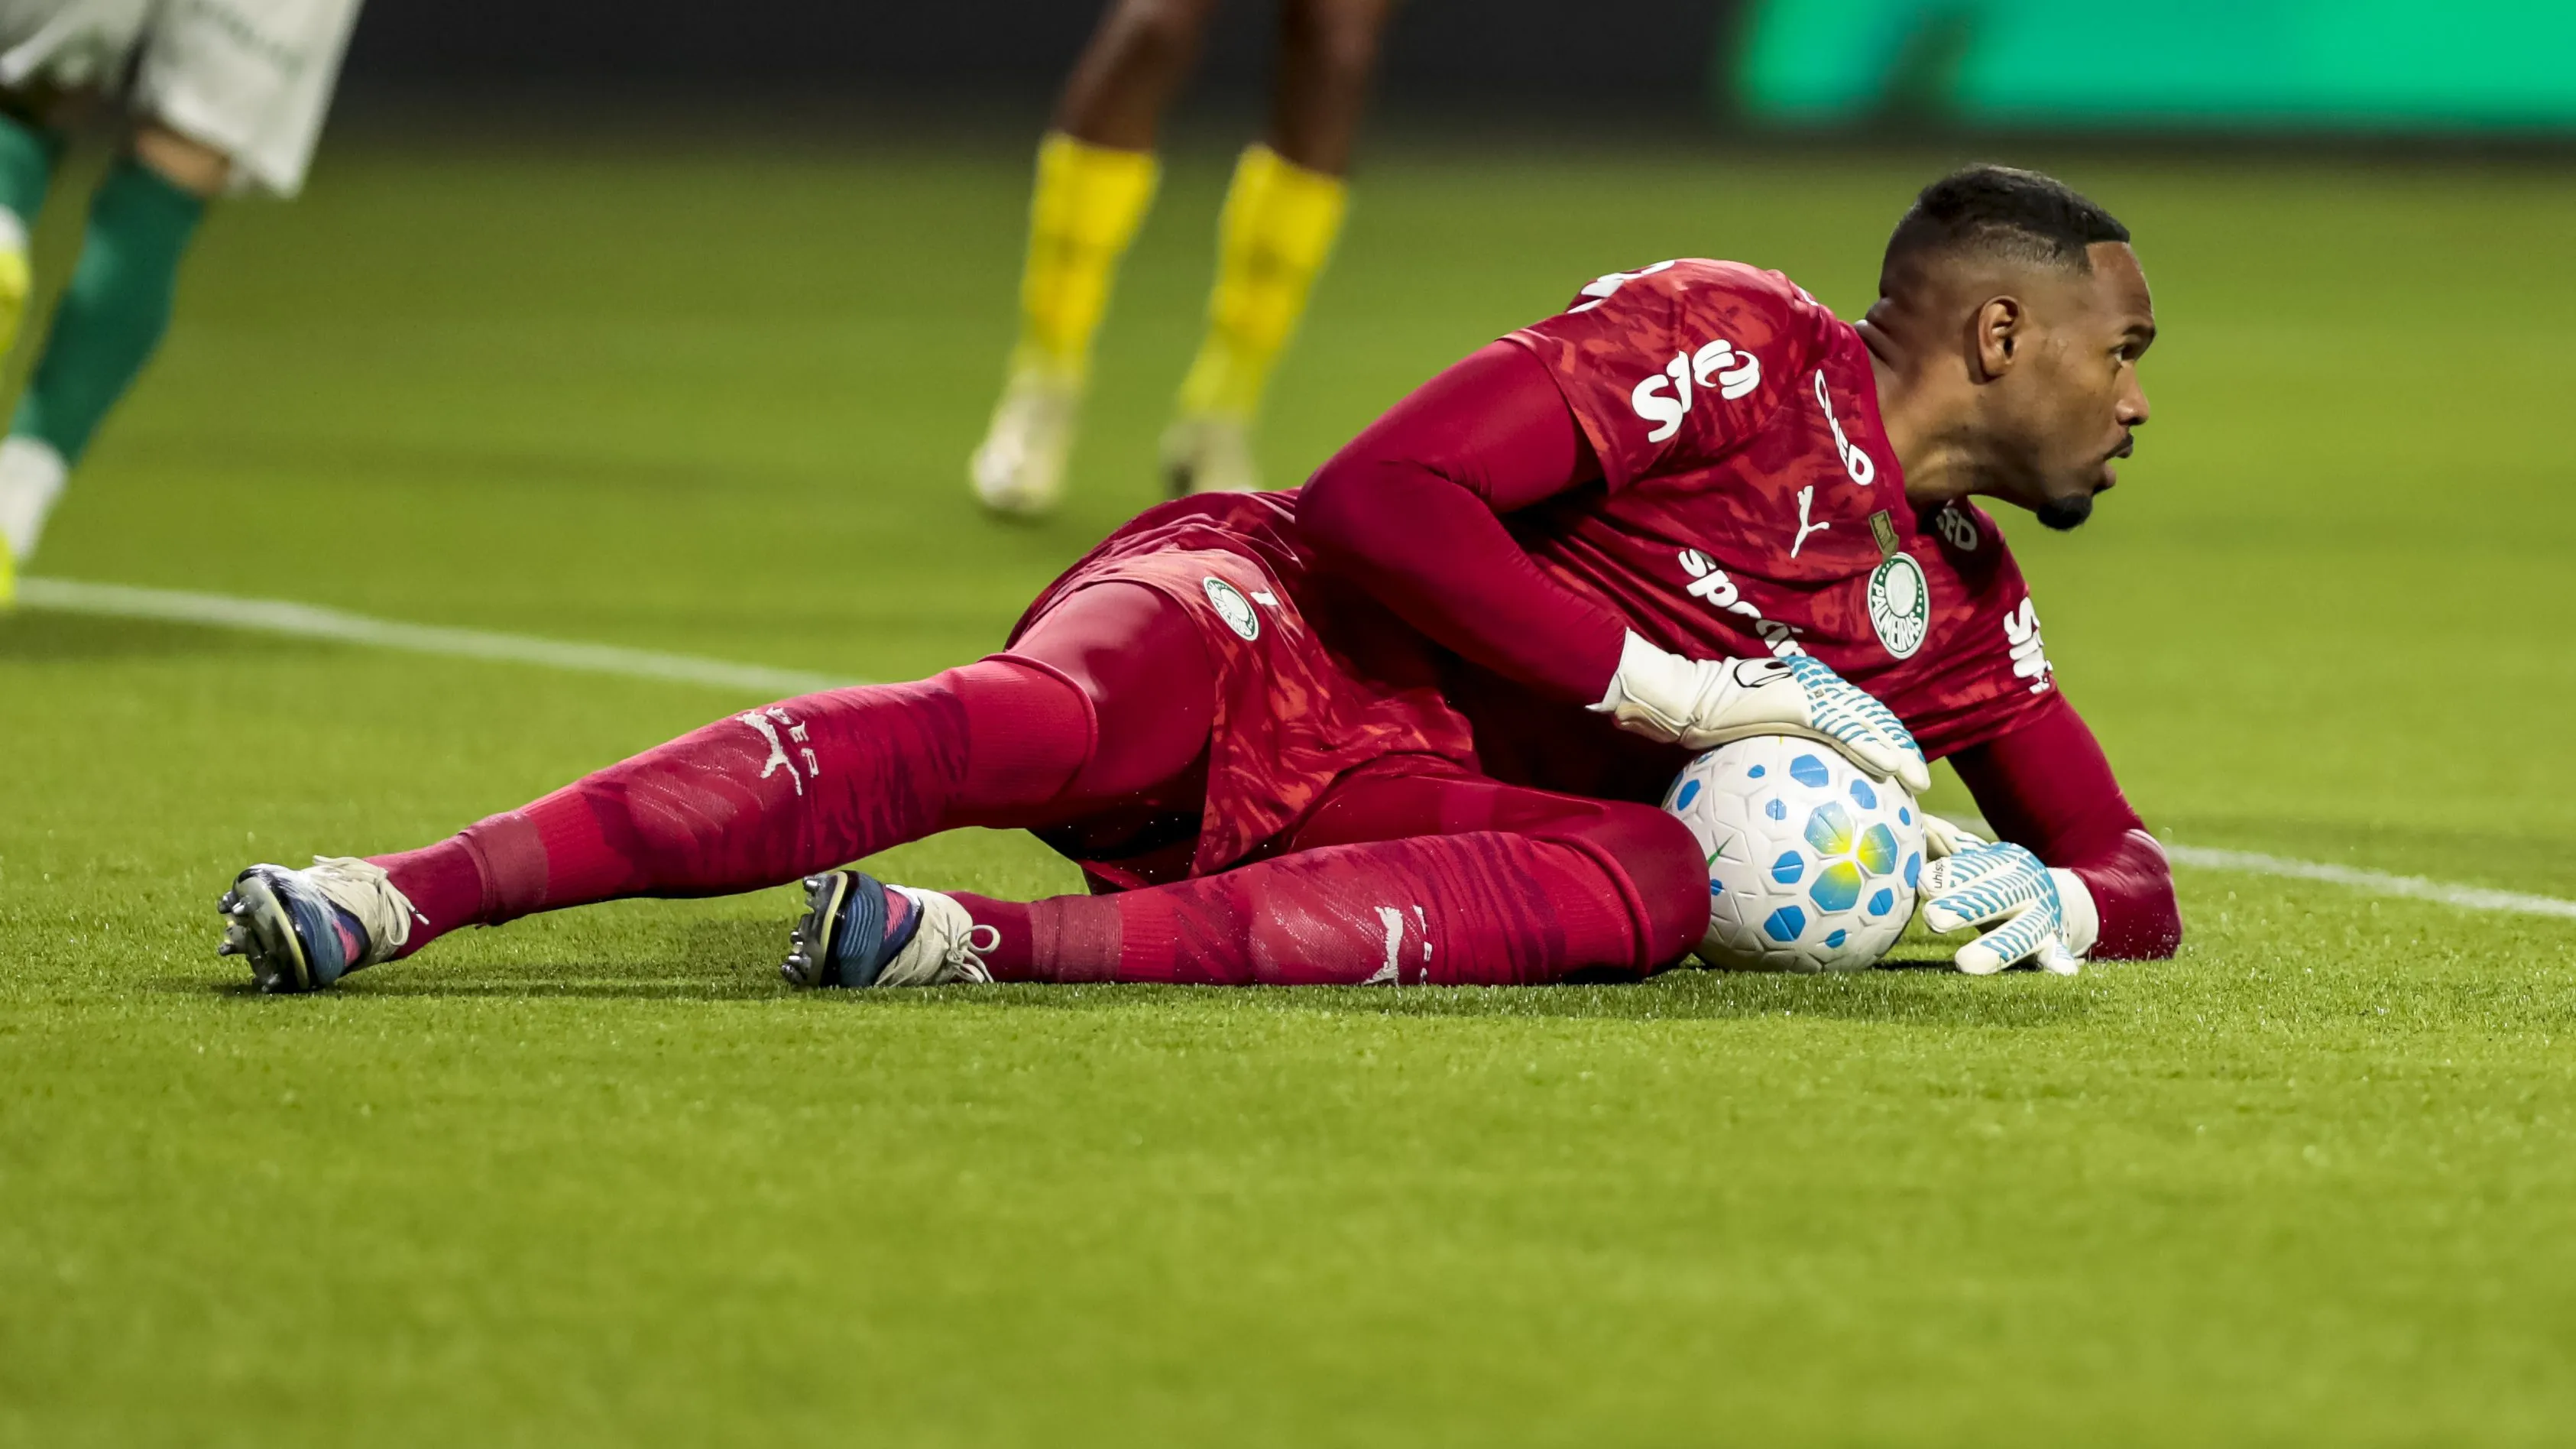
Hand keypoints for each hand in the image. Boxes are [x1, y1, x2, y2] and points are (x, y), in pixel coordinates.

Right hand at [1593, 631, 1929, 792]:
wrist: (1686, 699)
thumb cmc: (1705, 717)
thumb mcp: (1745, 733)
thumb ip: (1772, 747)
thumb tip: (1778, 784)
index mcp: (1805, 690)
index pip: (1854, 715)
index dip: (1881, 740)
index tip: (1897, 768)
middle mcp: (1816, 686)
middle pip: (1871, 717)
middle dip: (1900, 748)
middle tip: (1919, 780)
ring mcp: (1811, 693)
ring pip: (1868, 725)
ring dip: (1897, 753)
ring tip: (1918, 781)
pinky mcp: (1802, 704)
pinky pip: (1845, 732)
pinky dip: (1871, 750)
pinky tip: (1890, 770)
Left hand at [1917, 835, 2098, 975]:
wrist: (2052, 899)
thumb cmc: (1994, 880)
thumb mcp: (1976, 862)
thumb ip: (1943, 845)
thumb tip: (1911, 822)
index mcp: (2004, 861)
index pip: (1977, 866)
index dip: (1953, 874)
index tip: (1923, 882)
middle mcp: (2026, 886)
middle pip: (1996, 897)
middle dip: (1964, 907)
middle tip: (1932, 918)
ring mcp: (2042, 916)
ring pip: (2021, 932)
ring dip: (1995, 948)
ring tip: (1964, 963)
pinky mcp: (2053, 942)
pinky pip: (2057, 953)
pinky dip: (2059, 961)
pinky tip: (2061, 972)